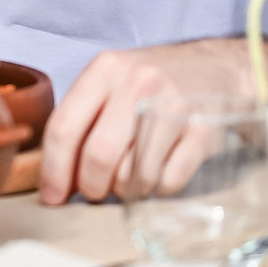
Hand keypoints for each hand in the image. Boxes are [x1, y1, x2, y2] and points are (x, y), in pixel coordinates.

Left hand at [39, 39, 253, 205]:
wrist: (216, 69)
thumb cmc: (150, 85)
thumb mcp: (110, 83)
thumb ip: (79, 122)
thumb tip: (54, 180)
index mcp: (105, 70)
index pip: (64, 128)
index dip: (53, 171)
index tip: (51, 197)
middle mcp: (139, 83)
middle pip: (99, 156)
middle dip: (91, 186)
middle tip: (94, 191)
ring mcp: (174, 107)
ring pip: (134, 176)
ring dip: (127, 188)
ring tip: (132, 172)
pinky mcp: (203, 132)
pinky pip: (167, 183)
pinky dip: (158, 188)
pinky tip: (160, 169)